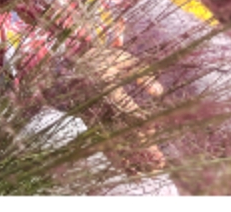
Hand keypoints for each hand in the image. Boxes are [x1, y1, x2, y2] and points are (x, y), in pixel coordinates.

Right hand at [73, 43, 166, 173]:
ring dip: (132, 158)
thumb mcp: (121, 59)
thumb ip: (142, 74)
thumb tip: (159, 92)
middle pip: (120, 131)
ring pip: (113, 144)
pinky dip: (119, 161)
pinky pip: (105, 147)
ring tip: (153, 169)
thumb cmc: (101, 59)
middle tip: (160, 160)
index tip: (154, 129)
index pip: (123, 108)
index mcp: (104, 85)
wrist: (70, 65)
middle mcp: (97, 105)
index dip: (139, 121)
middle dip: (141, 147)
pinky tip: (134, 172)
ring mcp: (93, 118)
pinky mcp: (91, 127)